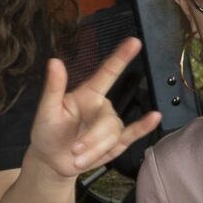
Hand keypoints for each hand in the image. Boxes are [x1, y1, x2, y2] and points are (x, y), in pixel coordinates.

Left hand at [27, 38, 163, 179]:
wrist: (52, 161)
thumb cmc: (48, 131)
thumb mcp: (46, 111)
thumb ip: (53, 88)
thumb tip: (54, 61)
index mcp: (87, 94)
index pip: (107, 73)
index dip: (121, 57)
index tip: (135, 41)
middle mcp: (102, 106)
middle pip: (108, 121)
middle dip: (92, 140)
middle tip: (74, 151)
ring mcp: (110, 125)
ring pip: (114, 135)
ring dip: (95, 151)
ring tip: (78, 158)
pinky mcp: (117, 142)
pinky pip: (133, 133)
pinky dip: (144, 126)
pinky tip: (155, 117)